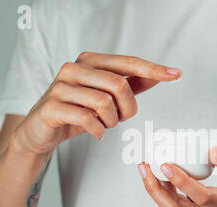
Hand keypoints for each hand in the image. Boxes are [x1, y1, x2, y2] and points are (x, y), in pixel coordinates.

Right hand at [11, 52, 181, 154]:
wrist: (40, 131)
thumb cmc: (77, 110)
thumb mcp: (105, 96)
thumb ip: (130, 84)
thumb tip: (159, 74)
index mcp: (90, 61)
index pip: (128, 63)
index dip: (153, 69)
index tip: (176, 74)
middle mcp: (74, 68)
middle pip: (118, 85)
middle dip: (128, 108)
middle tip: (121, 118)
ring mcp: (61, 86)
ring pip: (104, 103)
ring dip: (112, 121)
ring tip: (106, 125)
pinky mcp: (52, 107)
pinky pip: (88, 119)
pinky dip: (98, 131)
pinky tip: (97, 134)